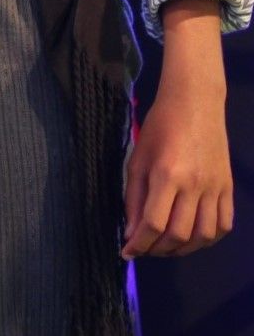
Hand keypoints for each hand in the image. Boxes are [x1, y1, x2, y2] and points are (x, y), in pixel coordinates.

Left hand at [122, 0, 232, 257]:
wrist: (195, 104)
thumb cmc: (158, 127)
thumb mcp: (137, 158)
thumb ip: (133, 197)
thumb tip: (131, 232)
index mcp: (167, 175)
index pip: (153, 223)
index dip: (138, 244)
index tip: (127, 252)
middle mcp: (195, 185)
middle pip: (178, 234)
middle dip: (157, 249)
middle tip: (144, 249)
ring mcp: (216, 188)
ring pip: (203, 235)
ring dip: (183, 249)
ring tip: (166, 247)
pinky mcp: (229, 188)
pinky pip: (224, 225)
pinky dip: (208, 239)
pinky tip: (193, 238)